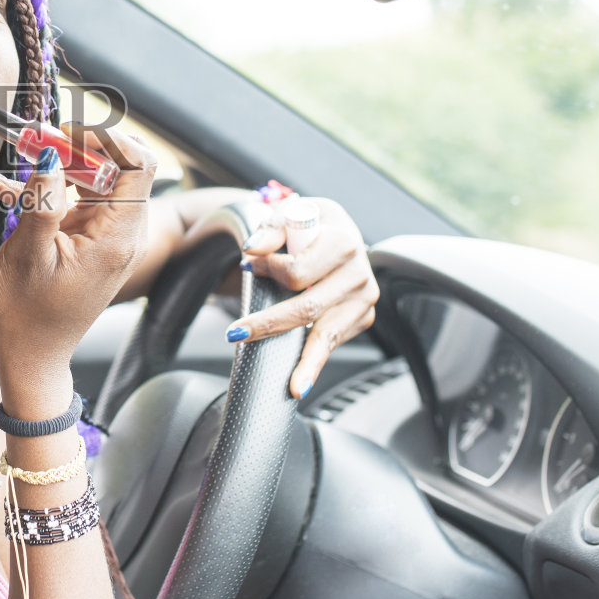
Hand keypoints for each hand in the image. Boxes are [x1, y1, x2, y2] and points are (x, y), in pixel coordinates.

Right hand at [0, 125, 157, 415]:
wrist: (31, 357)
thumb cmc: (28, 317)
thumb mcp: (28, 256)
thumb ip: (42, 202)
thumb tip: (51, 156)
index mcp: (117, 237)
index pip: (138, 163)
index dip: (106, 137)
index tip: (64, 131)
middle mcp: (121, 232)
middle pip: (116, 164)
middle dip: (76, 144)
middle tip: (33, 137)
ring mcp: (105, 233)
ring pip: (91, 176)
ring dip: (56, 161)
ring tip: (15, 149)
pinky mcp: (86, 237)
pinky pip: (71, 198)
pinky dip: (42, 187)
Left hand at [225, 197, 379, 400]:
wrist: (338, 233)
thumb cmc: (311, 224)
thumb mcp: (291, 212)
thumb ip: (271, 228)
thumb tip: (251, 250)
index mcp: (343, 242)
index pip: (298, 271)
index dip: (268, 270)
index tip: (248, 265)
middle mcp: (359, 274)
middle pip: (307, 308)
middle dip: (269, 324)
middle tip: (235, 333)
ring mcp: (363, 300)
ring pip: (326, 336)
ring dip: (305, 362)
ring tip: (292, 387)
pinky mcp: (362, 318)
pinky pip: (333, 342)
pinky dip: (315, 359)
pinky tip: (303, 380)